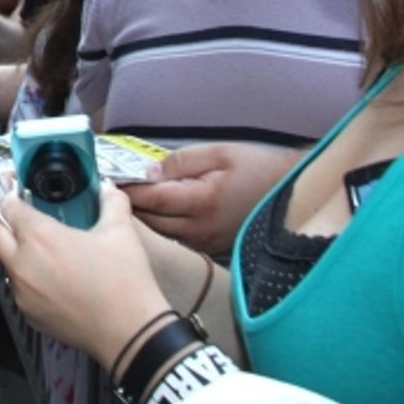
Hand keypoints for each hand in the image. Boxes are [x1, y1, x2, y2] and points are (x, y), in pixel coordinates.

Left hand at [0, 185, 169, 368]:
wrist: (130, 333)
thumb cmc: (124, 284)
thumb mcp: (120, 231)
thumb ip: (111, 201)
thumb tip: (107, 190)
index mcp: (39, 237)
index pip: (7, 205)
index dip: (6, 191)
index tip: (11, 186)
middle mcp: (22, 264)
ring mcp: (22, 292)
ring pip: (4, 261)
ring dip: (10, 247)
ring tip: (32, 241)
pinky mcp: (29, 314)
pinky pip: (19, 287)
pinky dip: (27, 275)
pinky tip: (49, 273)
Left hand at [124, 142, 302, 253]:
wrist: (294, 196)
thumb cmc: (258, 168)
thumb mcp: (219, 153)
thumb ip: (180, 161)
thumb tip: (148, 172)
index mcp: (200, 202)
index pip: (151, 198)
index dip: (128, 188)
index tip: (109, 178)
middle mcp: (200, 229)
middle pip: (150, 221)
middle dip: (130, 205)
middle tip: (113, 189)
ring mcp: (206, 244)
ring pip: (161, 234)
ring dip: (144, 218)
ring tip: (130, 200)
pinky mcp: (212, 250)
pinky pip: (177, 240)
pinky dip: (162, 227)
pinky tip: (156, 213)